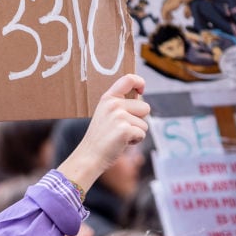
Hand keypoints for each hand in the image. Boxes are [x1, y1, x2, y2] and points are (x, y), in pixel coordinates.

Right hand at [57, 74, 149, 192]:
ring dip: (137, 132)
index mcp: (108, 97)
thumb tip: (140, 96)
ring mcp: (119, 116)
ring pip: (145, 123)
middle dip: (139, 120)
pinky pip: (142, 134)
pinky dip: (135, 140)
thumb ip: (120, 104)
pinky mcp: (125, 129)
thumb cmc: (101, 136)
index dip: (139, 82)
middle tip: (121, 128)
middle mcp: (113, 104)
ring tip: (120, 135)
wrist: (90, 155)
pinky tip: (122, 142)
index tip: (141, 90)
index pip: (128, 79)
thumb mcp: (106, 113)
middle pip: (145, 107)